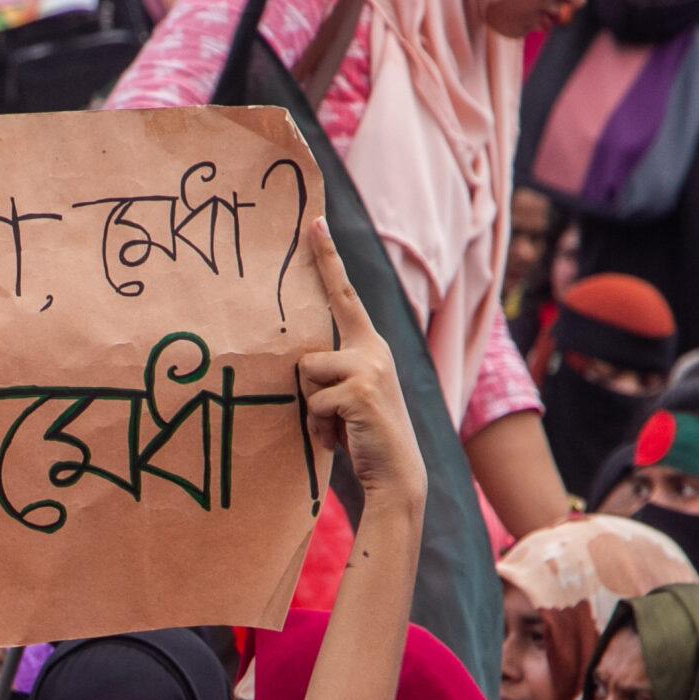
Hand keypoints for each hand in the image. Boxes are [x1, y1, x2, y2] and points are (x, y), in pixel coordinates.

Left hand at [295, 218, 424, 507]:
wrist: (397, 476)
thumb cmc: (365, 438)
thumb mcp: (350, 397)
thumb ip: (333, 372)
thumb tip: (301, 365)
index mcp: (370, 347)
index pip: (344, 295)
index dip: (328, 258)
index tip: (315, 224)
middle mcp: (373, 349)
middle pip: (316, 336)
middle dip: (312, 369)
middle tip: (318, 272)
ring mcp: (368, 367)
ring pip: (305, 375)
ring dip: (312, 410)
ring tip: (337, 428)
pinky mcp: (359, 389)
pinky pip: (312, 402)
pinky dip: (318, 428)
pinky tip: (341, 440)